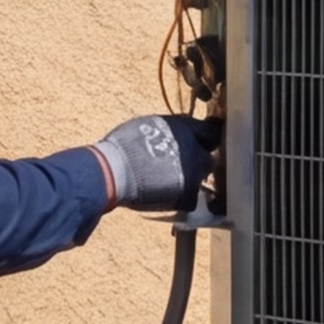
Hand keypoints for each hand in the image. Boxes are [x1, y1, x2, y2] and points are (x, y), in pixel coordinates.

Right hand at [87, 113, 217, 215]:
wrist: (113, 171)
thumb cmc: (122, 147)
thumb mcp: (148, 126)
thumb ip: (169, 132)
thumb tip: (174, 136)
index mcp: (184, 128)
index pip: (210, 132)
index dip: (204, 139)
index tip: (201, 144)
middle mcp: (194, 149)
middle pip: (207, 157)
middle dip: (196, 162)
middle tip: (178, 167)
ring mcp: (193, 173)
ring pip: (200, 178)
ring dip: (189, 178)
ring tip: (166, 181)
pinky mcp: (188, 195)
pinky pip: (190, 197)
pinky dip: (180, 197)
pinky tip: (164, 195)